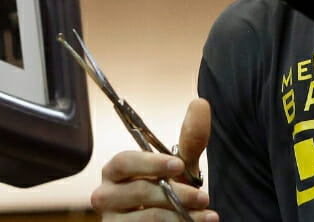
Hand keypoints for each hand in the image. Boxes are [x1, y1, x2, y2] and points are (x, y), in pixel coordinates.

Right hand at [91, 99, 217, 220]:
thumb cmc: (167, 192)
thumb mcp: (180, 167)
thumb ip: (190, 139)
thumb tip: (201, 103)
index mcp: (114, 171)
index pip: (125, 162)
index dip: (151, 163)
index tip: (179, 165)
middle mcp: (105, 195)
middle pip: (138, 191)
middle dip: (176, 194)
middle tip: (203, 197)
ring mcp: (111, 221)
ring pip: (147, 218)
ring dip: (182, 216)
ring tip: (207, 216)